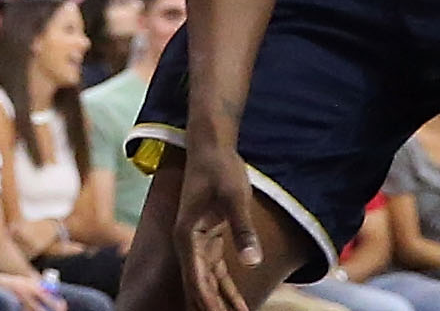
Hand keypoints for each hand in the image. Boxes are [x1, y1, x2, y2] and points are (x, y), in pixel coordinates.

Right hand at [171, 150, 267, 310]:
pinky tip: (239, 305)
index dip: (207, 304)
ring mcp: (198, 243)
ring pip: (208, 283)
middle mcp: (188, 244)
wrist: (211, 145)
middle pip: (198, 288)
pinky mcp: (210, 239)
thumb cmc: (220, 168)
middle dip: (211, 309)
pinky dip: (227, 289)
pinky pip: (217, 272)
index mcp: (187, 236)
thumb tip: (252, 261)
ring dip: (221, 304)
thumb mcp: (234, 197)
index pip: (196, 280)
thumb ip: (243, 229)